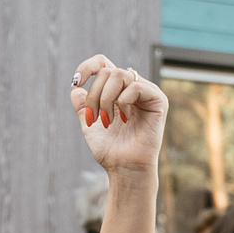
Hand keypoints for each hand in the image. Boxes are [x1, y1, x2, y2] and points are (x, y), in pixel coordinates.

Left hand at [74, 56, 165, 178]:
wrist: (124, 168)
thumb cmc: (111, 150)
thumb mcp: (89, 124)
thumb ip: (82, 106)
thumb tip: (75, 88)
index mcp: (117, 91)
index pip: (103, 64)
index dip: (88, 67)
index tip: (76, 81)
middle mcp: (132, 88)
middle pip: (108, 71)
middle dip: (94, 94)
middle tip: (94, 118)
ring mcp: (146, 92)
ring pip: (120, 75)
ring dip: (106, 99)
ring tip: (107, 121)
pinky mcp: (158, 100)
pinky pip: (135, 86)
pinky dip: (123, 102)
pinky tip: (125, 119)